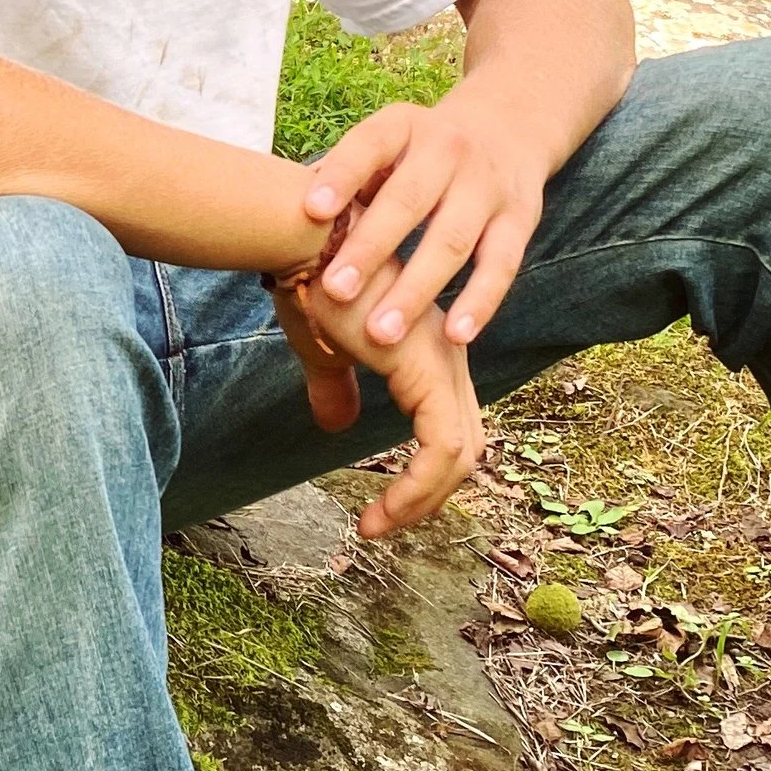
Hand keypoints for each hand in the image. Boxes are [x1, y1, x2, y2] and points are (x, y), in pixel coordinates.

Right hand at [267, 268, 484, 535]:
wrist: (304, 244)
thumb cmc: (310, 285)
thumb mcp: (323, 352)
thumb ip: (337, 389)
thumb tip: (335, 425)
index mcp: (430, 354)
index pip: (448, 431)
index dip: (422, 478)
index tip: (378, 511)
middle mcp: (450, 359)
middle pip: (465, 449)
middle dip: (428, 498)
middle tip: (383, 526)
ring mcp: (444, 364)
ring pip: (459, 457)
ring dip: (420, 502)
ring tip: (377, 526)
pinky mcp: (428, 372)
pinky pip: (441, 449)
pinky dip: (415, 489)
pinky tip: (377, 510)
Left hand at [297, 86, 548, 354]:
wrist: (508, 127)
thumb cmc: (418, 154)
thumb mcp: (386, 146)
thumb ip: (343, 178)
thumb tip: (277, 219)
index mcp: (402, 127)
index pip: (368, 146)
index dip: (340, 176)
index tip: (311, 212)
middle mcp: (447, 150)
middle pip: (407, 200)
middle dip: (370, 247)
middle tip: (334, 291)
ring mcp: (486, 185)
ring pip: (451, 240)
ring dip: (415, 289)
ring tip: (381, 333)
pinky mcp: (519, 219)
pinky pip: (500, 265)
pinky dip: (479, 301)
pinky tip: (455, 335)